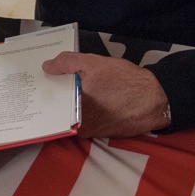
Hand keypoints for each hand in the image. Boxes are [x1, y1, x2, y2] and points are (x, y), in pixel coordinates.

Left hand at [42, 52, 168, 137]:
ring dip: (67, 103)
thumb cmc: (124, 81)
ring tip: (63, 86)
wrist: (155, 99)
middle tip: (49, 80)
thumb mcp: (94, 63)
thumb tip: (46, 67)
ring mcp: (90, 132)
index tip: (38, 81)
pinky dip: (81, 109)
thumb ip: (67, 63)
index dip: (44, 90)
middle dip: (53, 96)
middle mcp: (79, 127)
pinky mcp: (101, 133)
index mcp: (73, 111)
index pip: (49, 102)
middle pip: (58, 110)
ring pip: (70, 115)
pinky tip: (83, 96)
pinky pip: (83, 119)